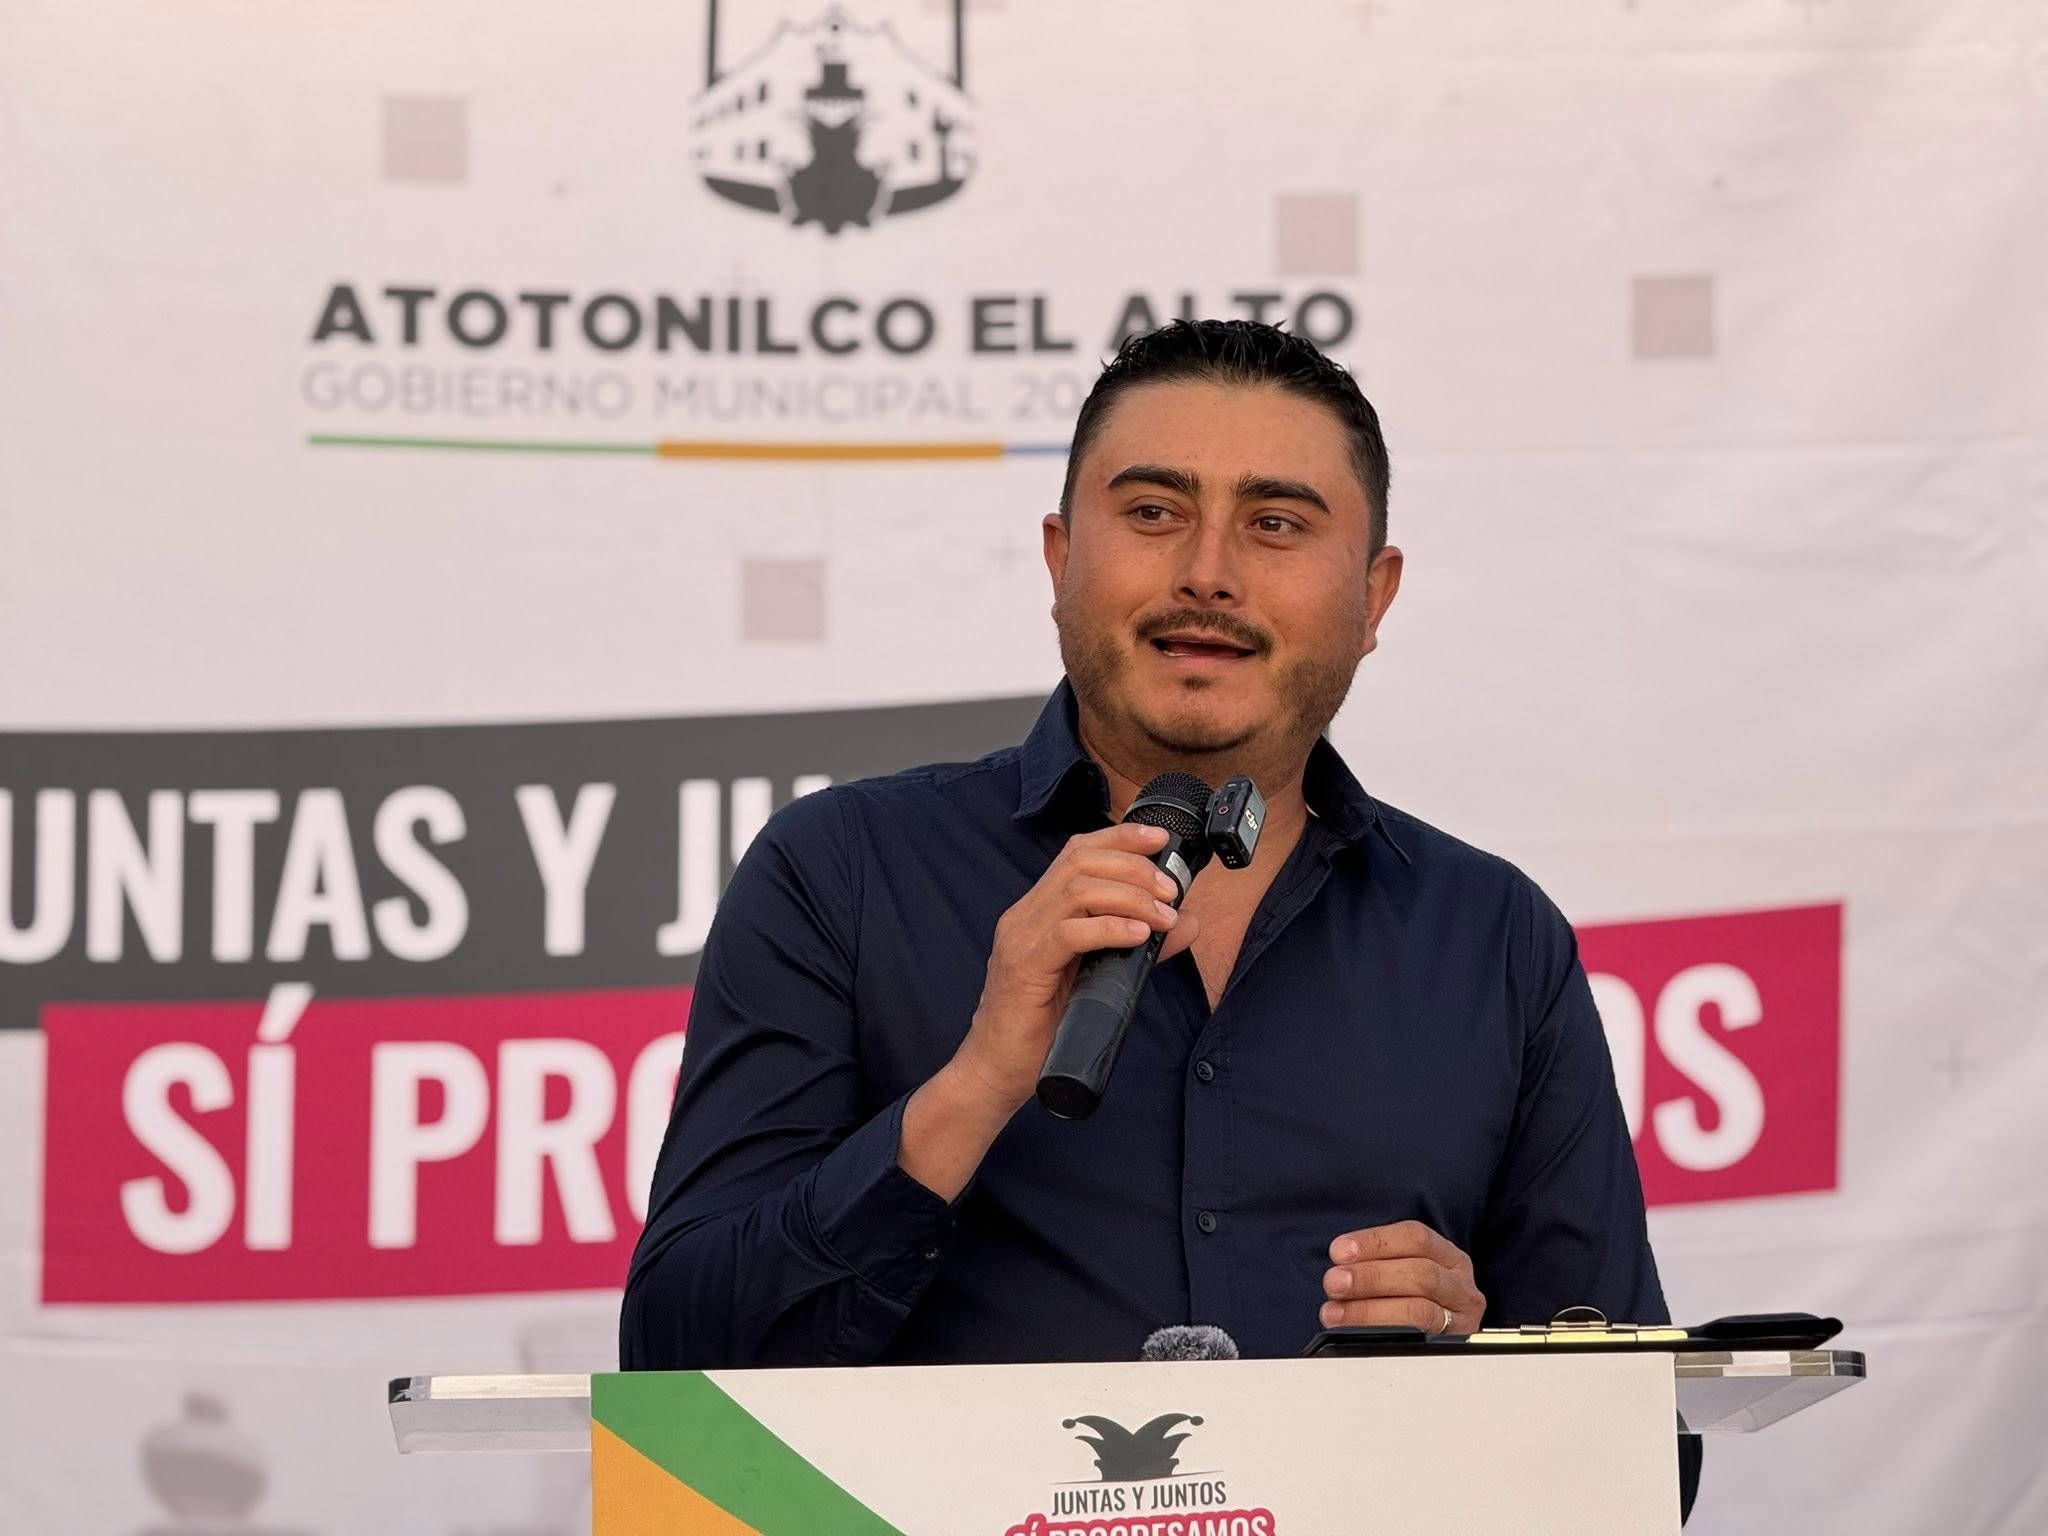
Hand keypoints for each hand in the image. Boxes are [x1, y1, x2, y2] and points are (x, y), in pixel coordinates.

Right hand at [950, 822, 1200, 1116]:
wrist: (996, 1071)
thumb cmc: (1043, 1027)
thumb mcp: (1099, 976)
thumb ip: (1139, 945)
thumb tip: (1187, 923)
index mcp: (1038, 911)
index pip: (1076, 852)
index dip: (1119, 837)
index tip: (1160, 840)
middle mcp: (1025, 915)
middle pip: (1080, 862)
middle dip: (1133, 867)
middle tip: (1170, 891)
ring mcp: (1020, 938)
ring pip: (1077, 891)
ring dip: (1130, 896)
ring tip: (1163, 916)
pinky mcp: (1024, 967)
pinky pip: (1069, 933)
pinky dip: (1110, 928)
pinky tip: (1138, 936)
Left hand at [1319, 1220, 1485, 1334]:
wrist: (1443, 1340)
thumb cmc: (1410, 1297)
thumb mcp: (1400, 1270)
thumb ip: (1375, 1264)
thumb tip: (1337, 1273)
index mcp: (1447, 1255)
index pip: (1415, 1237)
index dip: (1375, 1242)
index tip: (1339, 1251)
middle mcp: (1460, 1284)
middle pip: (1420, 1273)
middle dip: (1371, 1277)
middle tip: (1335, 1283)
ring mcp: (1460, 1318)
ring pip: (1421, 1310)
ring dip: (1370, 1310)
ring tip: (1336, 1312)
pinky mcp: (1454, 1347)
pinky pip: (1420, 1342)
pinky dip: (1384, 1335)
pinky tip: (1357, 1334)